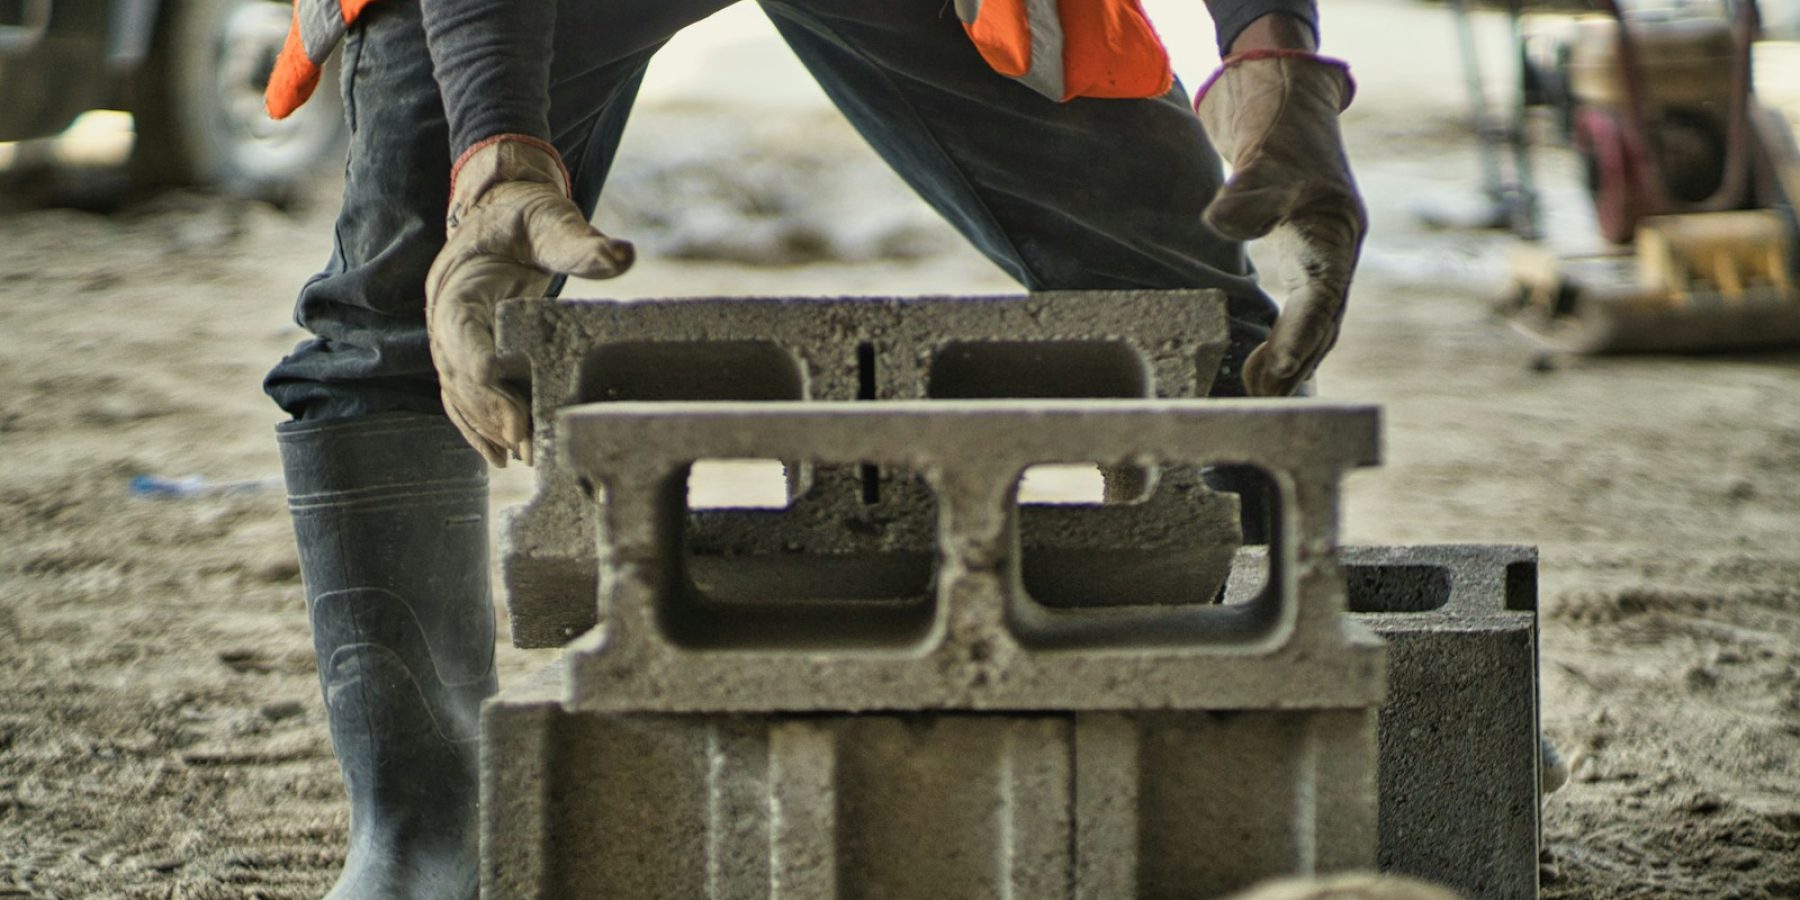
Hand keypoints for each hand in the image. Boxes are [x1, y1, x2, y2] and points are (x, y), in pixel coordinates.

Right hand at [425, 136, 633, 465]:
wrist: (501, 211)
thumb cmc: (527, 214)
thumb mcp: (552, 220)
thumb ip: (581, 244)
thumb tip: (624, 255)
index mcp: (460, 282)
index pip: (460, 330)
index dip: (479, 365)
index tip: (504, 396)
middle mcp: (446, 313)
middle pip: (457, 372)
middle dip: (489, 410)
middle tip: (525, 442)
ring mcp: (450, 336)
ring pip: (458, 390)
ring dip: (486, 427)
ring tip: (523, 456)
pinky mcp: (464, 350)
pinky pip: (462, 394)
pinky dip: (478, 426)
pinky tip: (502, 457)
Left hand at [1195, 51, 1364, 396]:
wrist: (1286, 103)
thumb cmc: (1282, 130)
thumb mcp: (1266, 156)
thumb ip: (1247, 192)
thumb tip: (1220, 223)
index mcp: (1337, 231)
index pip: (1323, 295)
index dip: (1304, 334)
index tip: (1281, 367)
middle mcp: (1336, 250)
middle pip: (1323, 319)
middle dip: (1297, 361)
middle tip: (1263, 399)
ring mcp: (1321, 256)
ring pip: (1314, 320)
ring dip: (1292, 358)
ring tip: (1259, 392)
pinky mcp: (1300, 257)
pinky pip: (1299, 310)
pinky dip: (1285, 339)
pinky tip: (1262, 364)